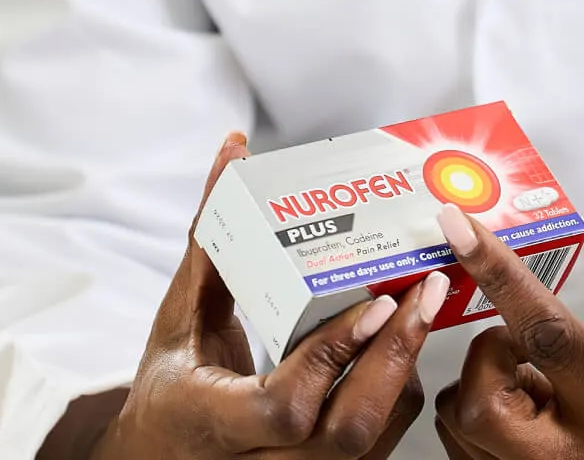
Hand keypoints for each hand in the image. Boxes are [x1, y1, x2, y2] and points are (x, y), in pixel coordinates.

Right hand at [94, 133, 449, 459]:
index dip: (332, 354)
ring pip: (372, 446)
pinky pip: (377, 449)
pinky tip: (400, 345)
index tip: (375, 302)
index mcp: (212, 420)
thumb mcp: (179, 311)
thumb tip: (234, 153)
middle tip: (424, 291)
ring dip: (403, 372)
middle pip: (347, 431)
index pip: (285, 405)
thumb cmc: (169, 382)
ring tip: (423, 306)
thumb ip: (210, 234)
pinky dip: (396, 395)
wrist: (159, 456)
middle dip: (394, 356)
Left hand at [433, 205, 583, 459]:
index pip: (544, 331)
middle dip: (490, 357)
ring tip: (527, 389)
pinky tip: (512, 413)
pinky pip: (455, 442)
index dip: (498, 274)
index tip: (458, 226)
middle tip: (521, 350)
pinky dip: (472, 416)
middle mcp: (561, 454)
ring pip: (460, 416)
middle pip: (483, 394)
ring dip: (480, 385)